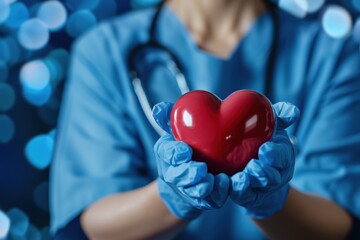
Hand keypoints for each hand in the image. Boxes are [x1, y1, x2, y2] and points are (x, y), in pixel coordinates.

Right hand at [153, 102, 229, 219]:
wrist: (183, 183)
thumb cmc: (181, 151)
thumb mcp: (174, 134)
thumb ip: (167, 120)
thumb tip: (158, 108)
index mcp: (167, 156)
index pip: (167, 154)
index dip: (174, 154)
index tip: (184, 151)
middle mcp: (175, 174)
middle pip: (178, 177)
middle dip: (188, 175)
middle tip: (201, 170)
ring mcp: (189, 190)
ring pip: (194, 192)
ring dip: (205, 188)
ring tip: (217, 180)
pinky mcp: (204, 200)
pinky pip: (211, 201)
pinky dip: (218, 195)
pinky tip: (227, 185)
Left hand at [230, 102, 299, 218]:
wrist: (255, 168)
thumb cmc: (263, 142)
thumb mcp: (272, 127)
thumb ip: (280, 118)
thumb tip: (292, 111)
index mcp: (281, 155)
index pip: (282, 155)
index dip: (275, 154)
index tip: (265, 149)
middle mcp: (274, 174)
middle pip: (271, 177)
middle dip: (264, 172)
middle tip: (252, 166)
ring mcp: (261, 188)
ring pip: (256, 189)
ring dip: (248, 185)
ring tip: (239, 179)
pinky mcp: (247, 197)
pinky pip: (242, 197)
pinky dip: (236, 192)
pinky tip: (227, 185)